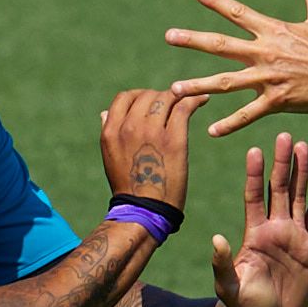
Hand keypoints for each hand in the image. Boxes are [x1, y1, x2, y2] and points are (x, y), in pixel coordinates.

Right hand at [99, 89, 192, 209]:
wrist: (143, 211)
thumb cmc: (128, 186)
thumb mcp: (110, 155)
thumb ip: (109, 130)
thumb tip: (105, 113)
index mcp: (111, 131)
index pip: (124, 98)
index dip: (139, 96)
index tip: (150, 103)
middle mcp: (129, 127)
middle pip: (147, 96)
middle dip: (160, 97)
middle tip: (172, 105)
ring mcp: (151, 131)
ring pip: (166, 98)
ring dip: (178, 97)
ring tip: (189, 100)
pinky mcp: (173, 139)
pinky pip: (184, 107)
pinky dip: (195, 100)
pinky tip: (202, 100)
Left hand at [167, 0, 307, 136]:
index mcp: (274, 31)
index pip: (239, 13)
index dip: (219, 3)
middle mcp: (266, 52)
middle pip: (221, 45)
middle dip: (193, 40)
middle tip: (169, 36)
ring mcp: (269, 78)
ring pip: (225, 83)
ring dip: (197, 86)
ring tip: (174, 89)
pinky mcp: (277, 101)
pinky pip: (247, 115)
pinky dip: (229, 124)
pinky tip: (210, 131)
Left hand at [211, 132, 307, 306]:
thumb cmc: (242, 306)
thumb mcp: (228, 286)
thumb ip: (223, 263)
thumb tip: (216, 239)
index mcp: (255, 234)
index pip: (254, 197)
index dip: (254, 174)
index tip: (254, 150)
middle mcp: (275, 229)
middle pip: (278, 189)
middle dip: (281, 163)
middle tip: (284, 136)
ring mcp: (295, 236)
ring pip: (299, 197)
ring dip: (302, 172)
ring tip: (303, 146)